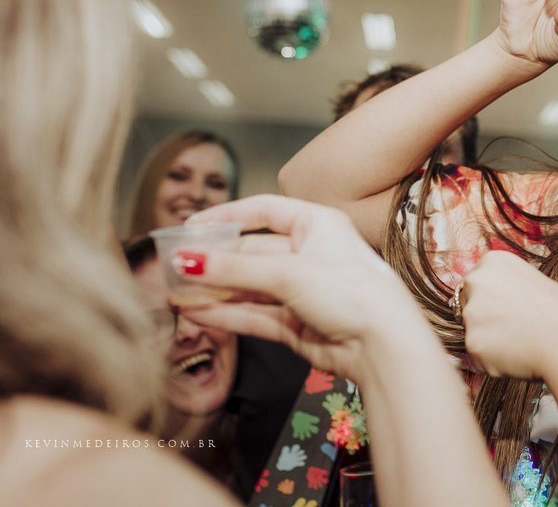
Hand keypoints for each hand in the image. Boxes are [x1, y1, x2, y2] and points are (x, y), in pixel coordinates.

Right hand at [171, 194, 419, 380]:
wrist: (382, 345)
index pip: (264, 212)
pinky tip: (197, 311)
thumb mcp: (289, 273)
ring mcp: (303, 290)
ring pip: (249, 287)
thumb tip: (189, 260)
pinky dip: (226, 313)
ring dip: (215, 290)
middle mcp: (311, 254)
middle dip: (215, 262)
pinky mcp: (297, 323)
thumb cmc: (354, 294)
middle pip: (252, 253)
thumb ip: (235, 269)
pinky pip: (253, 314)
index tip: (191, 226)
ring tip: (177, 292)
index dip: (227, 217)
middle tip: (176, 267)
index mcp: (318, 225)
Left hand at [460, 250, 557, 379]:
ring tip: (522, 341)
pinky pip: (478, 358)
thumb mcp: (530, 282)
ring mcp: (472, 312)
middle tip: (518, 329)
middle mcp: (477, 281)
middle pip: (466, 307)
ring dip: (491, 343)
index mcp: (492, 261)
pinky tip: (518, 355)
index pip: (474, 285)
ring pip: (473, 335)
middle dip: (485, 321)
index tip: (514, 310)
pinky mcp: (472, 343)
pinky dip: (493, 363)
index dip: (494, 303)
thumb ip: (502, 288)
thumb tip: (482, 308)